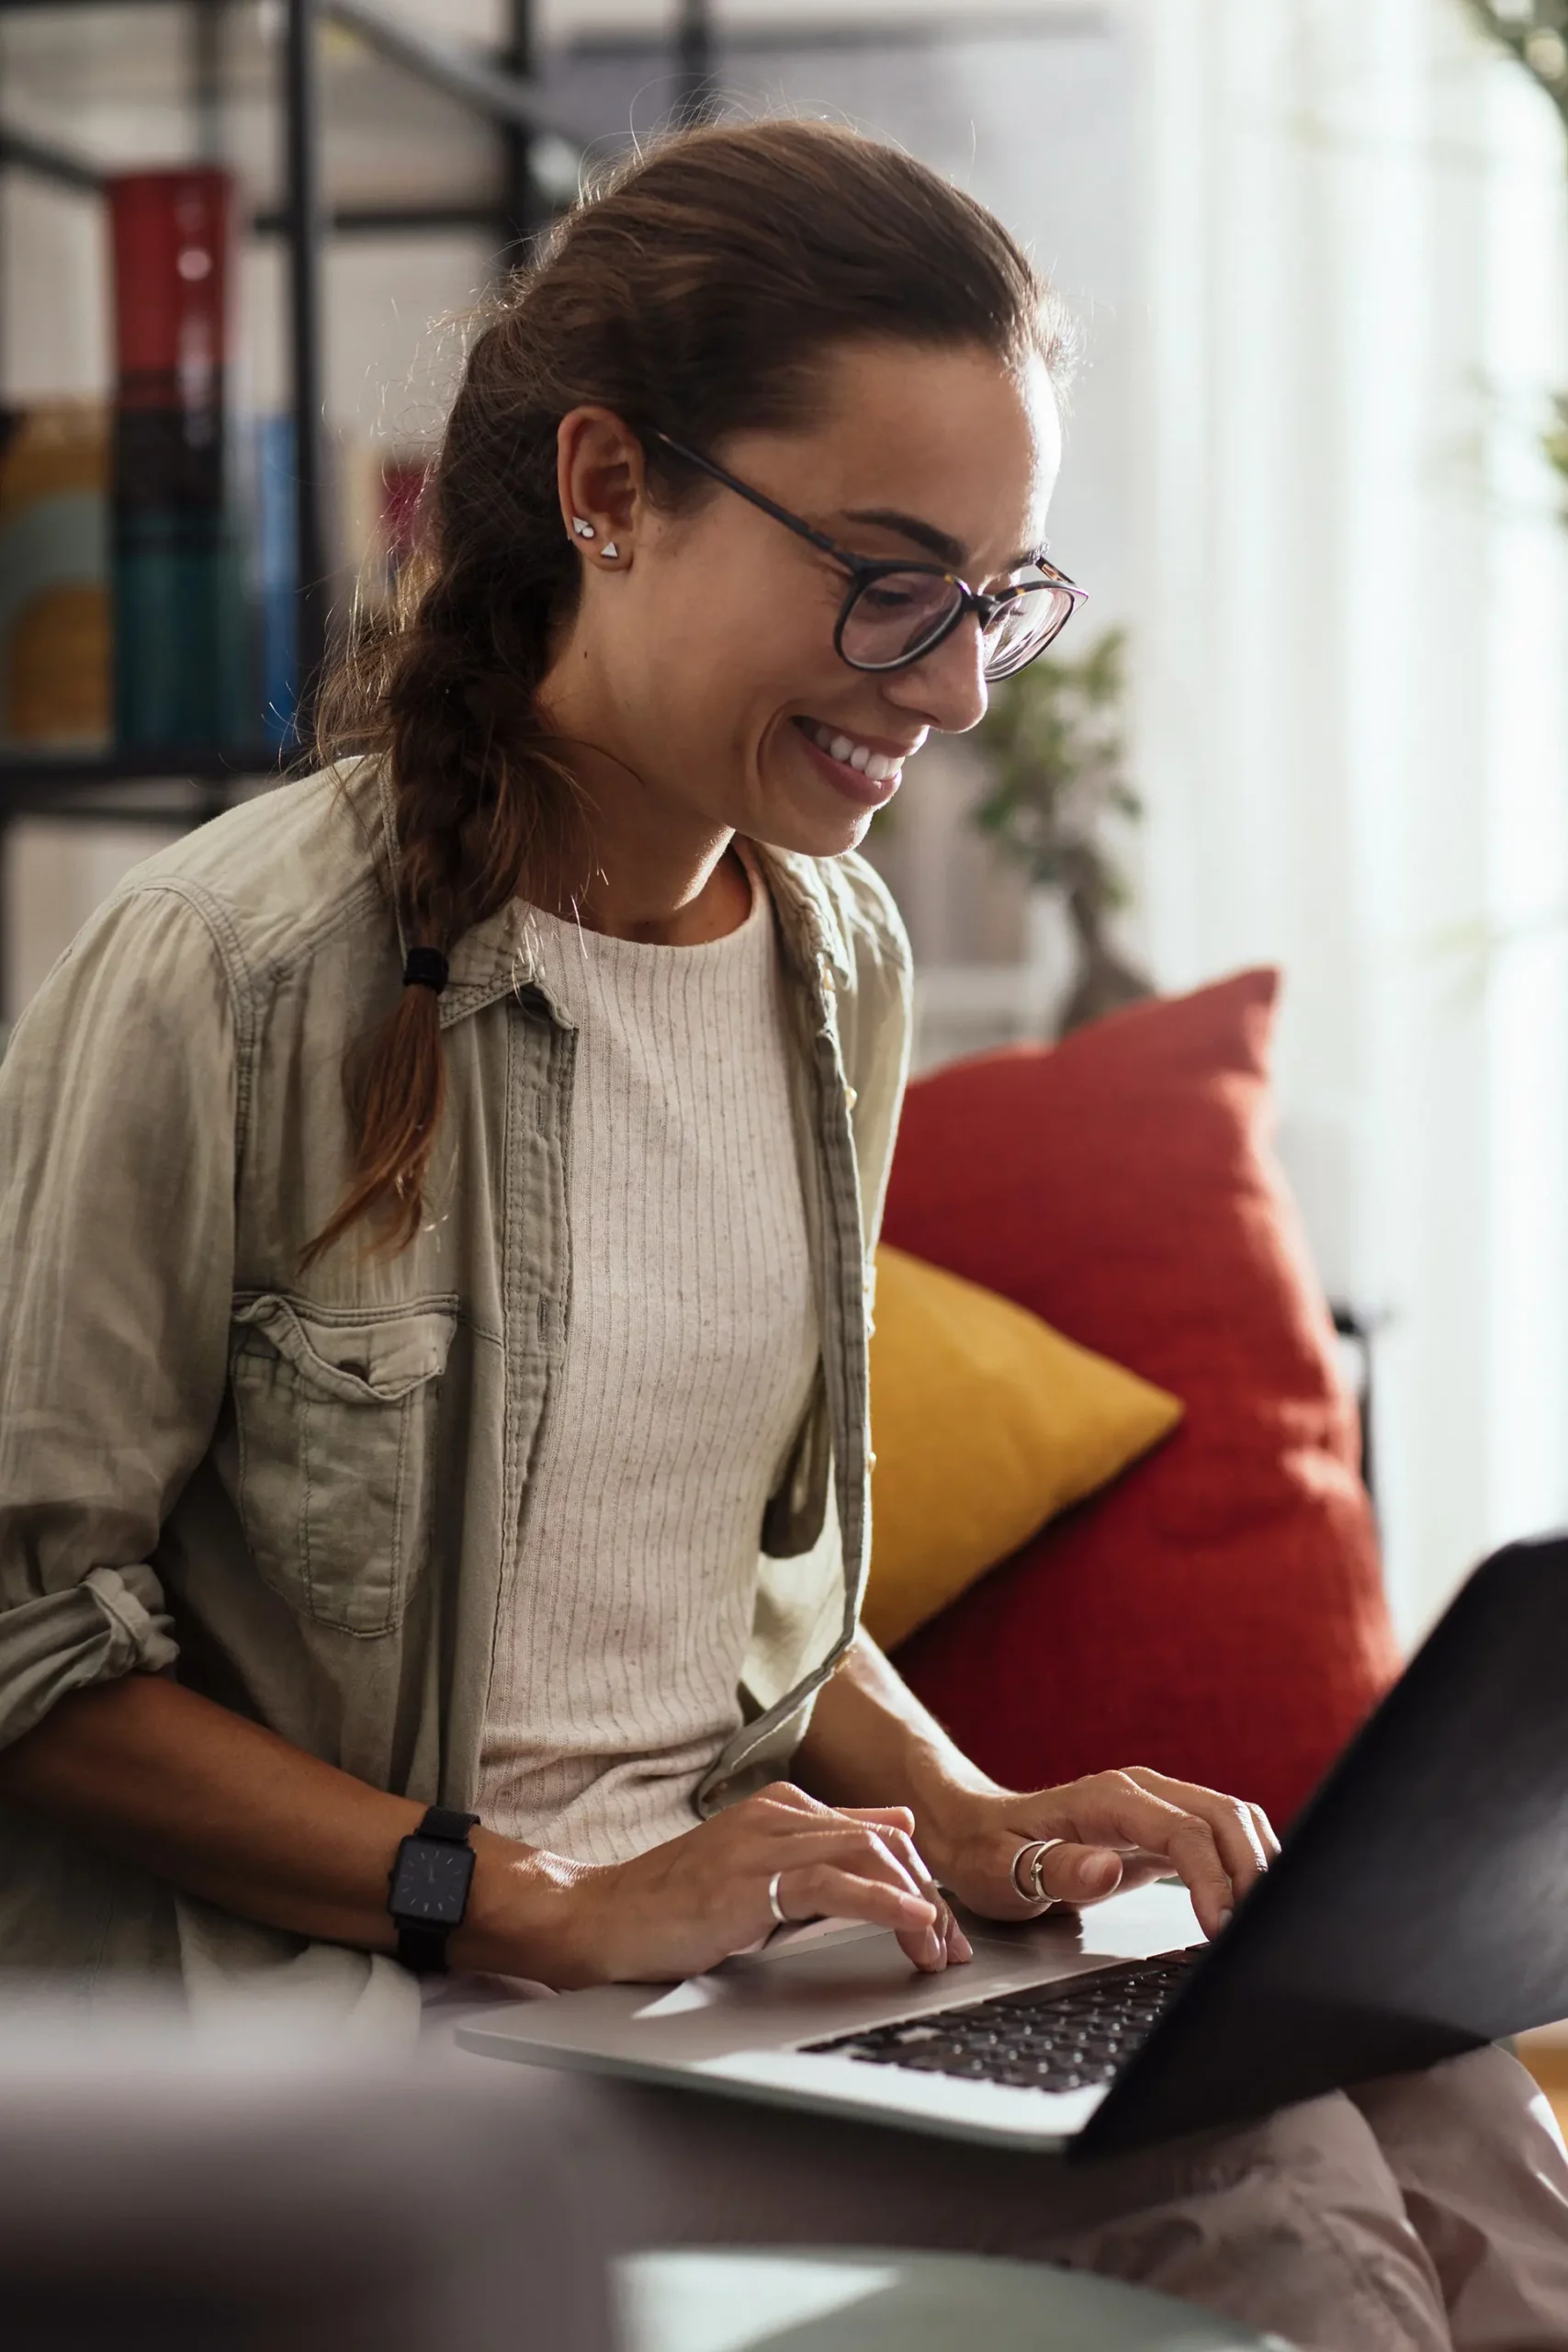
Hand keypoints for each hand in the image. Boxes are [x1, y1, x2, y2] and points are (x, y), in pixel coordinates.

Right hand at [556, 1783, 973, 1985]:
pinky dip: (882, 1902)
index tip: (945, 1931)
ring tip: (938, 1949)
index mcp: (785, 1806)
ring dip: (916, 1907)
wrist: (604, 1918)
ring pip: (868, 1858)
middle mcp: (780, 1812)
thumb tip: (901, 1830)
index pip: (877, 1835)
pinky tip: (911, 1921)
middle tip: (952, 1951)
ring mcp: (764, 1840)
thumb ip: (824, 1850)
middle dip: (929, 1899)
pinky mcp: (751, 1879)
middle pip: (884, 1846)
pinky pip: (833, 1883)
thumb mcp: (762, 1870)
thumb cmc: (676, 1904)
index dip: (920, 1882)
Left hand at [921, 1768, 1278, 1941]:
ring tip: (1263, 1920)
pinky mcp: (1163, 1827)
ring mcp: (1155, 1805)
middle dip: (1252, 1869)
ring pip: (1231, 1819)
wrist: (977, 1831)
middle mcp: (1139, 1791)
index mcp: (1107, 1798)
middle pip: (1223, 1815)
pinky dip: (1244, 1862)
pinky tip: (1250, 1900)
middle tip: (1257, 1930)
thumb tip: (1105, 1869)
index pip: (1183, 1831)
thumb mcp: (1003, 1870)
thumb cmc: (987, 1853)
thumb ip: (1056, 1869)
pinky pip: (1219, 1835)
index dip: (1211, 1878)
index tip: (1220, 1927)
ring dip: (1257, 1862)